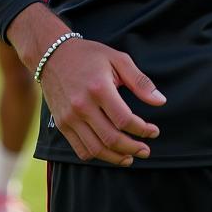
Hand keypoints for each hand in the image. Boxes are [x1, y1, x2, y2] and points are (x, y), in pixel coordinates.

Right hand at [38, 36, 164, 166]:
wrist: (51, 54)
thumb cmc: (88, 55)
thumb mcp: (117, 59)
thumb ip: (140, 81)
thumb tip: (161, 101)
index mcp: (99, 88)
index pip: (125, 120)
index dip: (143, 130)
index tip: (154, 131)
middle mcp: (82, 105)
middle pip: (112, 139)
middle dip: (133, 148)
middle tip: (145, 150)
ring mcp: (70, 116)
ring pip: (96, 149)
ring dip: (117, 157)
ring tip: (130, 157)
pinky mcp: (62, 123)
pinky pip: (81, 149)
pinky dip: (97, 156)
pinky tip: (109, 153)